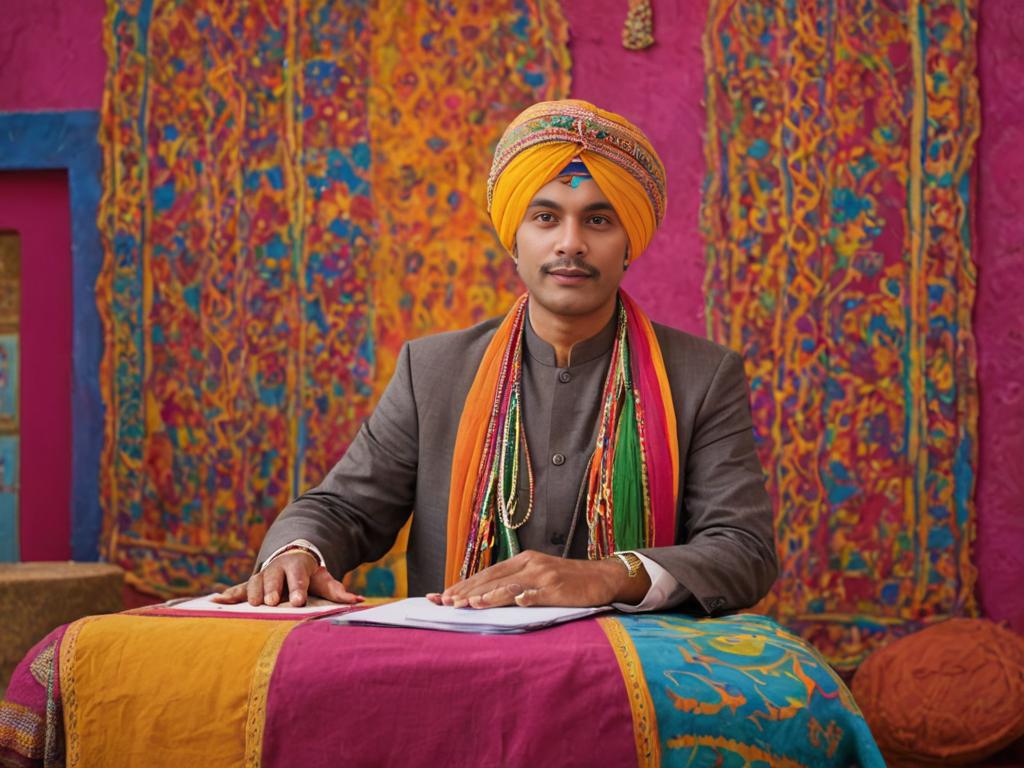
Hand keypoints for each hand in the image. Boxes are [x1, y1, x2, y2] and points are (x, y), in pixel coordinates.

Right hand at [212, 551, 363, 606]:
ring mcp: (262, 575)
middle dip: (272, 590)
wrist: (291, 559)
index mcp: (297, 567)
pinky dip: (227, 595)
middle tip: (271, 603)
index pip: (298, 578)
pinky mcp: (250, 585)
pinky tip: (215, 602)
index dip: (298, 589)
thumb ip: (339, 591)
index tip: (298, 602)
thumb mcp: (324, 580)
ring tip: (250, 606)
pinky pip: (237, 589)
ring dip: (251, 594)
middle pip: (274, 578)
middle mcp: (277, 569)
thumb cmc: (309, 575)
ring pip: (255, 583)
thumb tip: (359, 601)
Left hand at [425, 550, 649, 608]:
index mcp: (523, 560)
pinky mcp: (559, 587)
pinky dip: (527, 597)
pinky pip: (540, 593)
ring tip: (471, 605)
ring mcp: (544, 575)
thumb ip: (514, 582)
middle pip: (493, 578)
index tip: (443, 596)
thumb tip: (483, 595)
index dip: (465, 584)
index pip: (487, 573)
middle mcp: (530, 564)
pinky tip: (515, 603)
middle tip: (447, 603)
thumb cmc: (566, 580)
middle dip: (468, 591)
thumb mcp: (537, 575)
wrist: (602, 576)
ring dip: (489, 596)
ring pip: (511, 585)